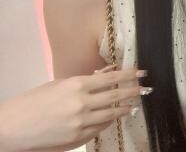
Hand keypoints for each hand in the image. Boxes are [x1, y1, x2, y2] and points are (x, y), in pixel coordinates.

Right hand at [0, 65, 150, 151]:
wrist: (12, 127)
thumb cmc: (33, 101)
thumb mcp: (59, 84)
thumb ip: (85, 80)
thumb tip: (107, 73)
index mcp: (76, 85)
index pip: (111, 78)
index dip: (129, 75)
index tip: (143, 72)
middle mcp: (82, 103)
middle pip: (116, 96)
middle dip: (134, 91)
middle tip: (147, 88)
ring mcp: (81, 122)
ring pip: (112, 114)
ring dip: (125, 109)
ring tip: (135, 104)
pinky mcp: (78, 137)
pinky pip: (100, 127)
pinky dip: (109, 120)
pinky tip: (115, 116)